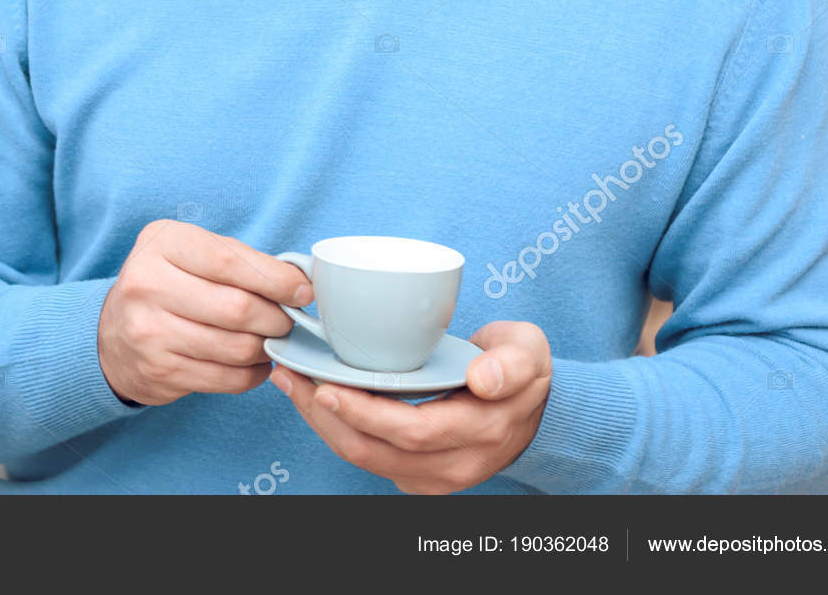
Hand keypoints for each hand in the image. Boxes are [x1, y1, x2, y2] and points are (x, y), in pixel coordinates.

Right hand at [98, 220, 312, 405]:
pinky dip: (253, 373)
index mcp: (160, 244)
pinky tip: (254, 363)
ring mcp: (149, 332)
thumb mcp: (189, 253)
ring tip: (271, 340)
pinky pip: (227, 379)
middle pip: (237, 308)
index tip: (302, 291)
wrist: (112, 334)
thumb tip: (299, 282)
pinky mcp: (159, 372)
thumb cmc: (166, 285)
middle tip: (289, 319)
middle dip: (277, 317)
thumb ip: (238, 260)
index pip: (229, 261)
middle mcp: (147, 285)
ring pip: (236, 347)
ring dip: (266, 347)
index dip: (276, 278)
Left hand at [270, 320, 551, 493]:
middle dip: (326, 415)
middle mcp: (453, 464)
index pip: (411, 431)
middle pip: (374, 450)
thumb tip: (484, 379)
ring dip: (321, 423)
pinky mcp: (416, 474)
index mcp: (478, 432)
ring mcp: (432, 476)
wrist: (535, 408)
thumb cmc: (522, 369)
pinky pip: (367, 457)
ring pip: (363, 458)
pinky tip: (315, 398)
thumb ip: (512, 364)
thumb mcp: (528, 352)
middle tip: (293, 376)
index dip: (364, 413)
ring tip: (292, 382)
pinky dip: (335, 429)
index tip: (326, 385)